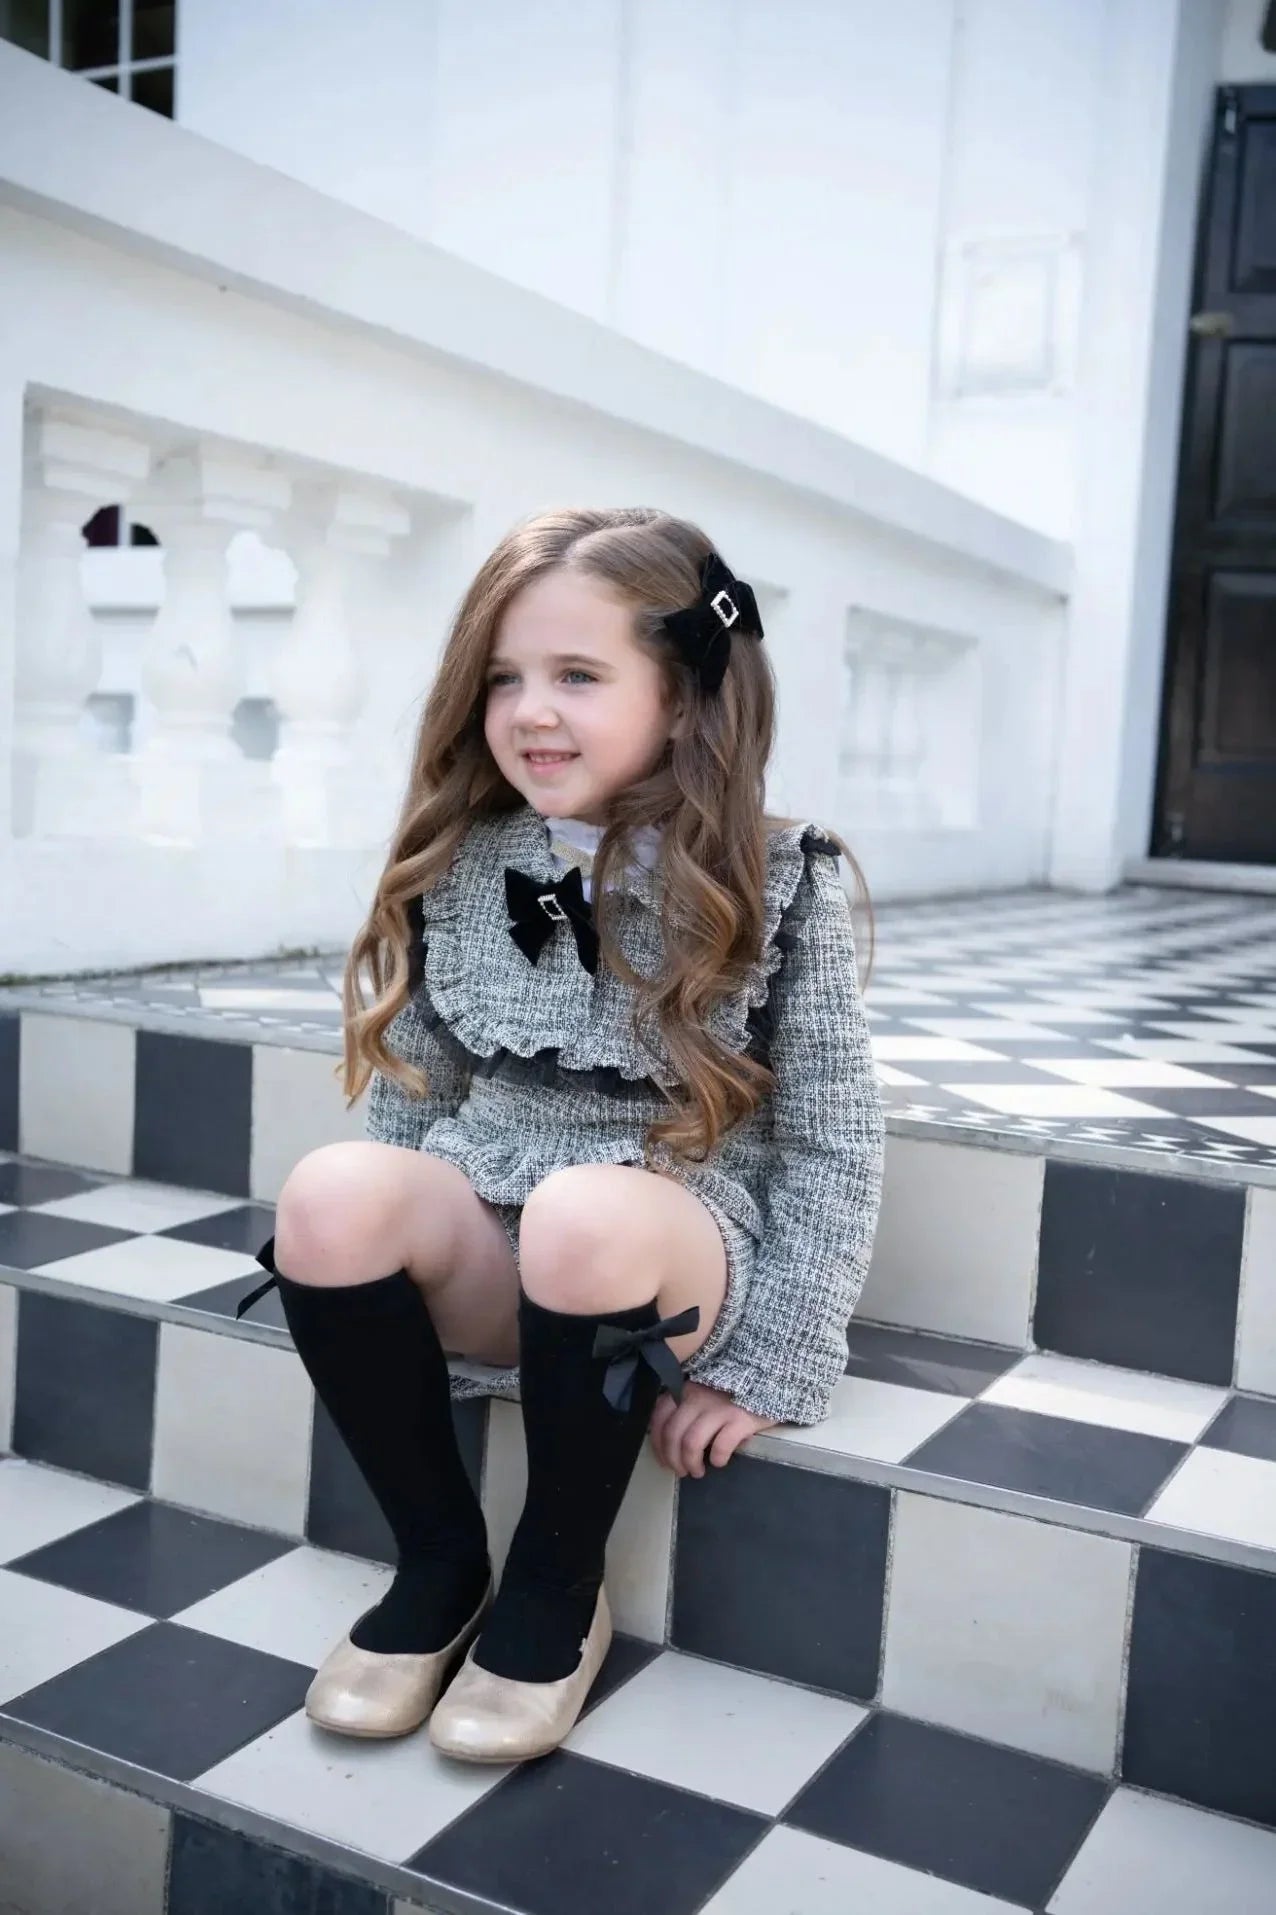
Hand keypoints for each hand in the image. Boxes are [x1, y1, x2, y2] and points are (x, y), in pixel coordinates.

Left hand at [648, 1381, 777, 1477]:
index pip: (659, 1418)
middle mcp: (698, 1397)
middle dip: (672, 1459)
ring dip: (690, 1463)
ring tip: (697, 1472)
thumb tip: (671, 1440)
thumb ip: (686, 1406)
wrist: (769, 1378)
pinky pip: (721, 1445)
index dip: (657, 1444)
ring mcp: (719, 1408)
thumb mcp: (704, 1390)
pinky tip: (719, 1462)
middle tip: (681, 1471)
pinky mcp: (740, 1419)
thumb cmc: (733, 1389)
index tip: (664, 1460)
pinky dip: (717, 1458)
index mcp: (685, 1390)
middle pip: (672, 1434)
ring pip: (691, 1442)